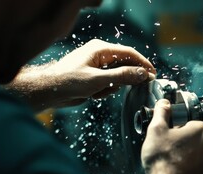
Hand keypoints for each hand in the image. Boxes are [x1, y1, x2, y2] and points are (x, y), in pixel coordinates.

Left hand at [7, 39, 155, 110]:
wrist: (49, 91)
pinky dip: (104, 91)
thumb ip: (122, 76)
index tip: (153, 74)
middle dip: (125, 78)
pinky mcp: (93, 77)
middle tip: (134, 87)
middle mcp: (99, 55)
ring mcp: (96, 66)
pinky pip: (108, 84)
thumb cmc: (69, 81)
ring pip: (116, 77)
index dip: (142, 63)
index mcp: (100, 49)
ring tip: (98, 92)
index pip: (128, 53)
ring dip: (111, 87)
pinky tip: (93, 94)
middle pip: (124, 65)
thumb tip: (142, 74)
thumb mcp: (99, 80)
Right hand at [141, 99, 202, 173]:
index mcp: (202, 130)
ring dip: (187, 156)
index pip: (190, 123)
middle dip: (183, 142)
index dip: (177, 128)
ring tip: (171, 161)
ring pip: (198, 154)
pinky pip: (198, 169)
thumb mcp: (156, 130)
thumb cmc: (164, 161)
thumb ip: (161, 113)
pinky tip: (176, 171)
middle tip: (168, 148)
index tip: (169, 135)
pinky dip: (189, 170)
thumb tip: (163, 104)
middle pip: (195, 138)